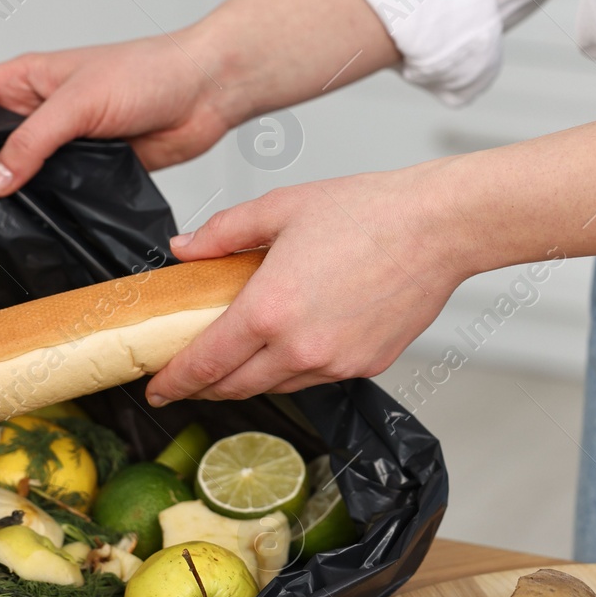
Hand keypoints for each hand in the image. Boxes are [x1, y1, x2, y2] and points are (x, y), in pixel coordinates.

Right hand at [0, 31, 234, 196]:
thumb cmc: (146, 74)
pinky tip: (31, 229)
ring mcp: (64, 143)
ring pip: (22, 173)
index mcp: (24, 80)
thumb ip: (32, 142)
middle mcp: (38, 112)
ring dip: (10, 194)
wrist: (207, 92)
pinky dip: (47, 207)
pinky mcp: (92, 170)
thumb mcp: (78, 103)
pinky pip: (58, 192)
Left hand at [146, 164, 463, 402]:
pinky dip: (295, 368)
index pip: (205, 363)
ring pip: (277, 385)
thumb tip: (185, 249)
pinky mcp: (367, 366)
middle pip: (236, 386)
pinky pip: (317, 377)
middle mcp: (300, 348)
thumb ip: (223, 233)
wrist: (438, 228)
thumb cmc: (369, 211)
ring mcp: (336, 363)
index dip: (175, 381)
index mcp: (268, 310)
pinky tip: (292, 344)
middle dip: (204, 388)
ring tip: (237, 360)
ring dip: (250, 379)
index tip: (157, 388)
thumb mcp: (280, 208)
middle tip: (187, 381)